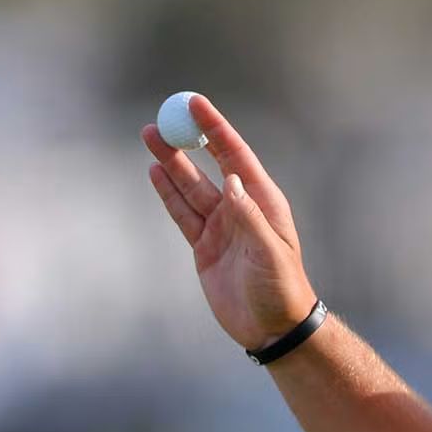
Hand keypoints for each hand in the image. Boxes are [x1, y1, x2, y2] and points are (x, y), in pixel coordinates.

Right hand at [143, 94, 319, 351]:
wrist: (272, 327)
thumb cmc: (281, 289)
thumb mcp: (268, 252)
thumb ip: (248, 216)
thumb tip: (230, 180)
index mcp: (263, 202)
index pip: (235, 155)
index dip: (215, 128)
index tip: (195, 104)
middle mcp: (241, 208)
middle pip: (208, 165)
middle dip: (186, 141)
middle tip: (162, 118)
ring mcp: (222, 226)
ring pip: (190, 187)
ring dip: (171, 163)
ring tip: (150, 138)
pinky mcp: (205, 246)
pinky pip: (183, 213)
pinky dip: (168, 193)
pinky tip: (156, 173)